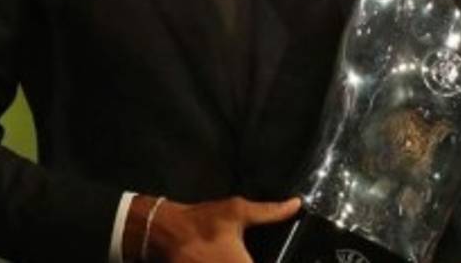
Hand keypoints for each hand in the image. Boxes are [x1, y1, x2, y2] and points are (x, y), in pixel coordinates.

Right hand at [124, 194, 301, 262]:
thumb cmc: (204, 221)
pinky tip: (225, 259)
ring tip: (235, 256)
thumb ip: (269, 212)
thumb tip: (296, 204)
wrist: (165, 232)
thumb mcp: (237, 211)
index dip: (277, 261)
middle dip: (247, 262)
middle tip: (244, 254)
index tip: (285, 256)